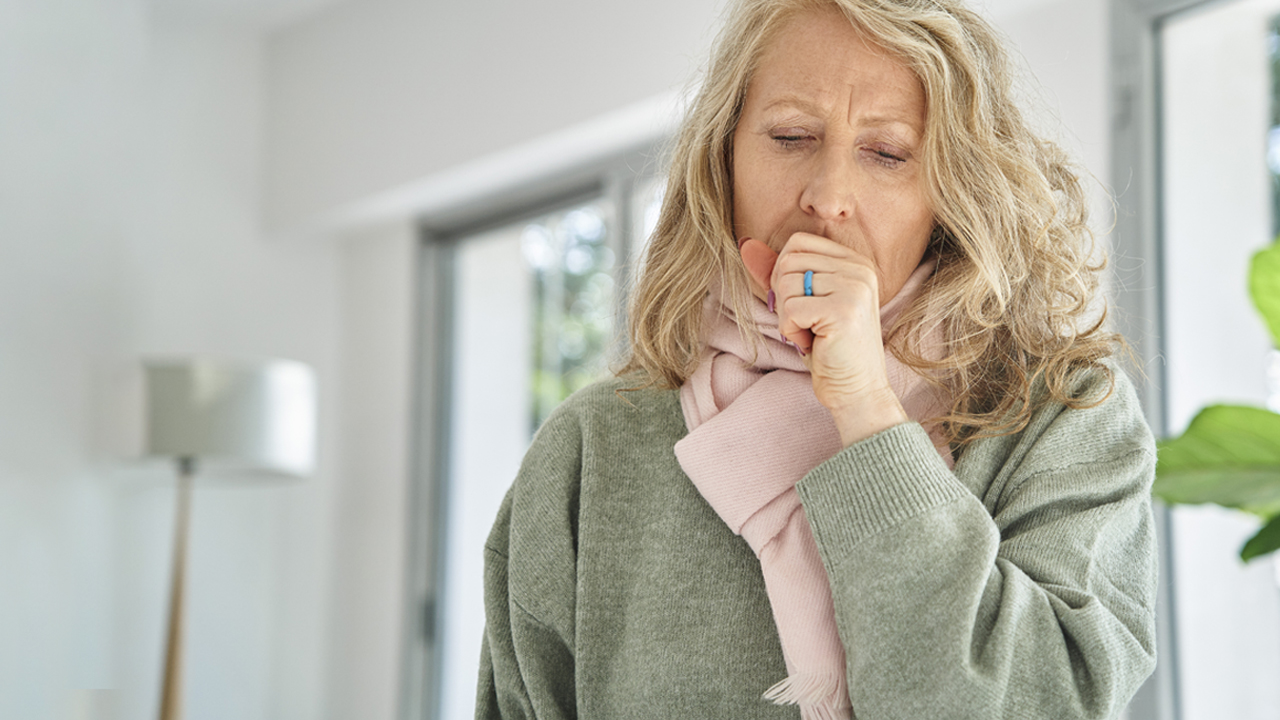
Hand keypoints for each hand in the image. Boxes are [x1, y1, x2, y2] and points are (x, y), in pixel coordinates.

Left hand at [741, 234, 907, 444]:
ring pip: (786, 283)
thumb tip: (746, 245)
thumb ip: (778, 273)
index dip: (783, 272)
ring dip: (787, 316)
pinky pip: (791, 309)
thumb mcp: (802, 304)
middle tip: (804, 323)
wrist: (858, 391)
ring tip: (810, 333)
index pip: (798, 242)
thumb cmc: (829, 349)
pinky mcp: (844, 310)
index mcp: (854, 261)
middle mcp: (859, 269)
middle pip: (788, 261)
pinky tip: (812, 343)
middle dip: (783, 296)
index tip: (799, 303)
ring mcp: (854, 288)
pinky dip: (791, 331)